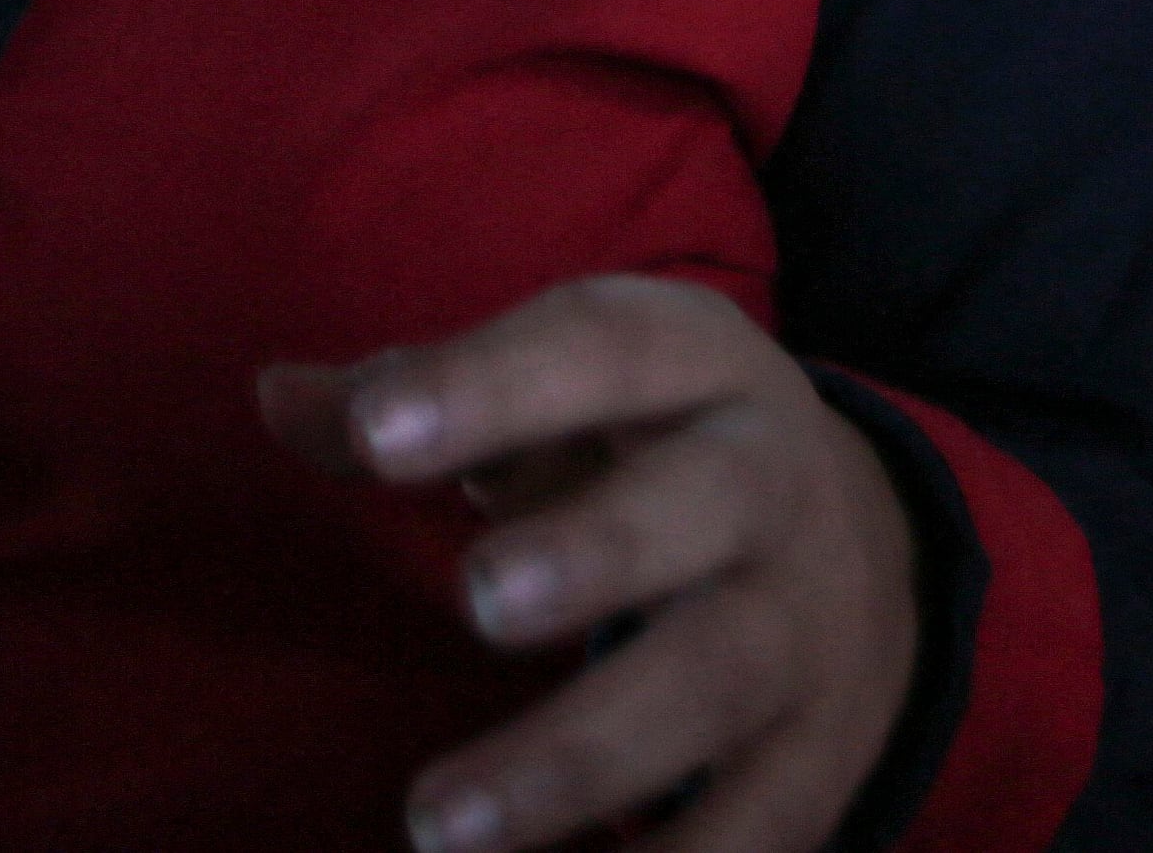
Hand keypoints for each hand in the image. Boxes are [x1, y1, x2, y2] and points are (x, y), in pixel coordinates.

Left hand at [259, 276, 918, 852]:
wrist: (875, 550)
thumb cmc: (653, 448)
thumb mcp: (566, 385)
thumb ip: (421, 394)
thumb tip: (276, 398)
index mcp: (695, 362)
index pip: (601, 347)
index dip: (492, 384)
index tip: (379, 436)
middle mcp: (772, 484)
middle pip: (703, 508)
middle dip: (598, 553)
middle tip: (477, 601)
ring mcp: (809, 626)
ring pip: (714, 684)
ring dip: (581, 760)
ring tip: (439, 827)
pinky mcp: (824, 757)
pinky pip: (761, 829)